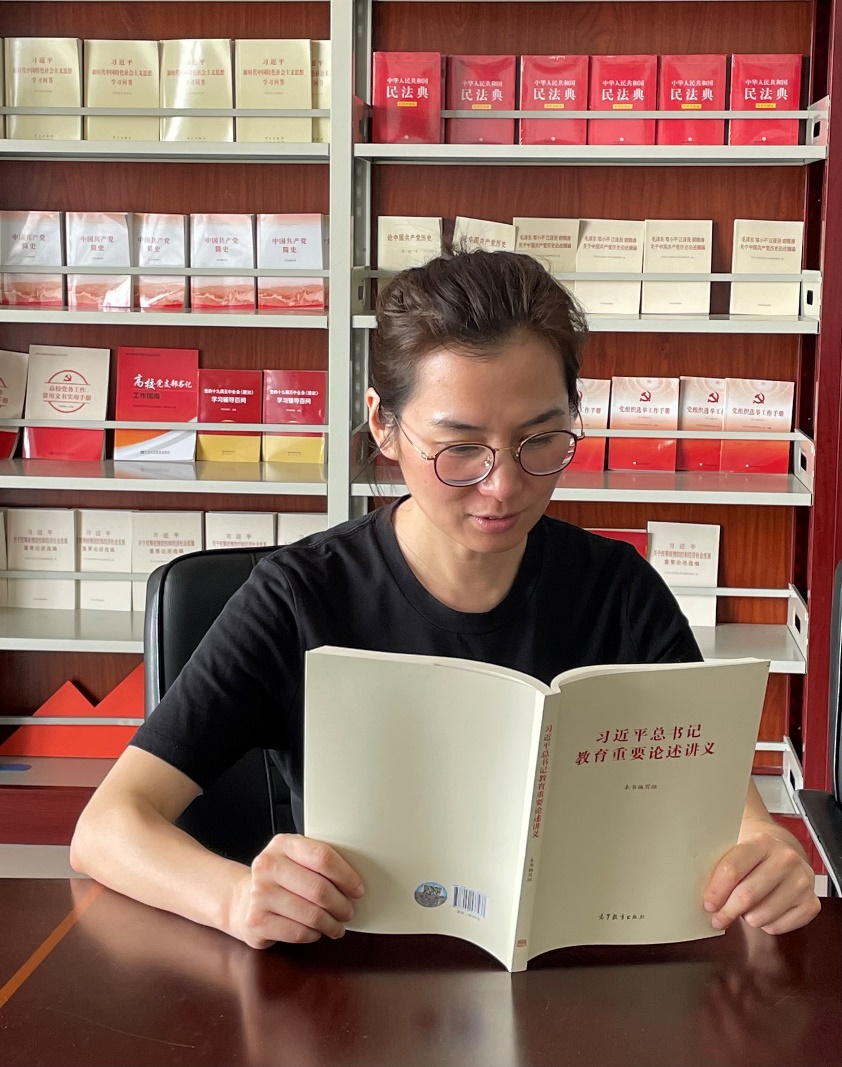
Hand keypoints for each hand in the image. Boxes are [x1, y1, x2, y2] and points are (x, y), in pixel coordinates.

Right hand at [229, 833, 364, 948]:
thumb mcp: (295, 859)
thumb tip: (355, 881)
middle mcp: (268, 865)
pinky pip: (297, 932)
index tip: (357, 889)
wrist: (242, 900)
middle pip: (319, 888)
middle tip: (349, 911)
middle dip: (341, 904)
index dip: (346, 876)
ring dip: (331, 923)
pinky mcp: (256, 921)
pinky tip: (316, 931)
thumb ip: (319, 861)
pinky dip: (313, 934)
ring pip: (311, 914)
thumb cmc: (280, 879)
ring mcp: (259, 894)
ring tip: (337, 925)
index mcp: (283, 844)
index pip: (322, 857)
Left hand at [704, 829, 819, 934]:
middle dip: (727, 911)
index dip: (715, 891)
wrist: (782, 849)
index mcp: (762, 842)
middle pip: (746, 895)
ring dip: (746, 918)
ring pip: (762, 915)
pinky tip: (763, 911)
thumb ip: (719, 865)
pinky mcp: (811, 903)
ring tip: (743, 909)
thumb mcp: (735, 846)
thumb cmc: (752, 852)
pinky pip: (779, 927)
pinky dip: (766, 925)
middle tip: (718, 917)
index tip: (708, 903)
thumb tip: (703, 894)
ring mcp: (802, 882)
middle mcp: (786, 860)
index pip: (732, 870)